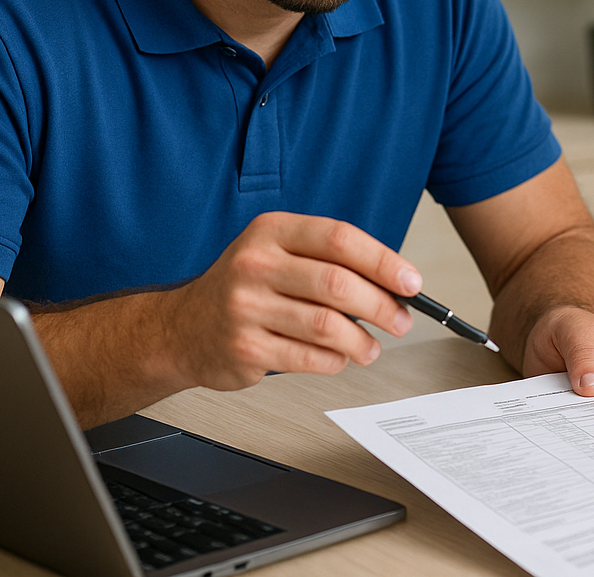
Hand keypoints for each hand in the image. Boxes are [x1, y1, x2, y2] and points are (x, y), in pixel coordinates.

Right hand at [162, 212, 421, 390]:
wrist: (182, 328)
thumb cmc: (245, 288)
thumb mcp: (277, 253)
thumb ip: (329, 260)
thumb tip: (395, 283)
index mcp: (271, 231)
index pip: (339, 238)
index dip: (383, 261)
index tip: (410, 281)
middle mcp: (255, 264)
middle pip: (338, 284)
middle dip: (382, 306)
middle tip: (400, 319)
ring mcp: (246, 307)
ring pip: (328, 326)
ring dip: (362, 341)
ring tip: (371, 347)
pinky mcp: (244, 348)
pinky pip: (309, 357)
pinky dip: (334, 361)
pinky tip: (337, 357)